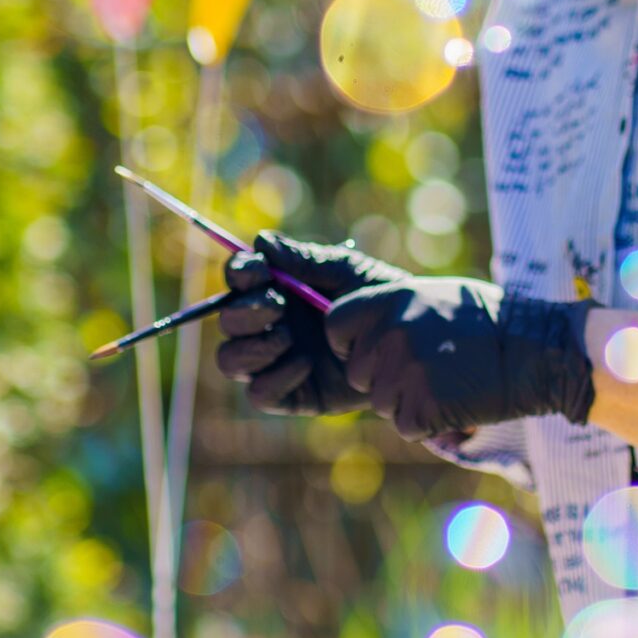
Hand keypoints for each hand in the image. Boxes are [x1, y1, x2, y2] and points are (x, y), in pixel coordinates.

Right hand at [214, 233, 401, 416]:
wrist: (409, 345)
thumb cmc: (379, 300)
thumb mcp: (348, 272)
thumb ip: (307, 259)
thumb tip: (261, 242)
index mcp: (278, 288)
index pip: (239, 278)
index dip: (239, 273)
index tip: (260, 272)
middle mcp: (269, 325)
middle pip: (228, 320)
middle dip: (246, 312)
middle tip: (280, 305)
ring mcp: (277, 361)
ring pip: (230, 360)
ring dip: (253, 347)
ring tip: (290, 337)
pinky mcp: (291, 395)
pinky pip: (260, 393)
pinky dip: (276, 378)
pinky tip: (307, 364)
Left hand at [326, 276, 593, 440]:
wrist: (535, 351)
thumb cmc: (489, 323)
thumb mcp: (434, 298)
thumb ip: (392, 312)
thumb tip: (357, 331)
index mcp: (390, 301)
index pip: (336, 326)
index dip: (352, 343)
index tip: (376, 350)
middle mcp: (390, 335)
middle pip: (357, 373)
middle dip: (384, 378)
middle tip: (428, 369)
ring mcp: (404, 373)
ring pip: (381, 403)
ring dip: (408, 401)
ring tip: (448, 382)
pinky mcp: (421, 409)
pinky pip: (406, 426)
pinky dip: (429, 422)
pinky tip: (457, 401)